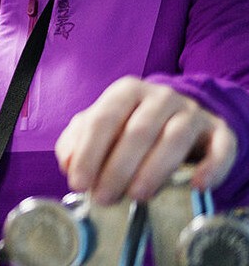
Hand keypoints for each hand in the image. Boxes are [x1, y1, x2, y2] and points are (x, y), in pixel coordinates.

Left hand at [55, 76, 236, 202]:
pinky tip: (198, 186)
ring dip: (154, 171)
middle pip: (138, 131)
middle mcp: (161, 96)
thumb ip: (78, 142)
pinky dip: (212, 167)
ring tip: (137, 197)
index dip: (89, 153)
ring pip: (174, 139)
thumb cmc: (132, 125)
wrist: (182, 118)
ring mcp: (193, 112)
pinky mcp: (220, 131)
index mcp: (126, 91)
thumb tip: (68, 164)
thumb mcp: (102, 127)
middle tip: (104, 198)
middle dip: (117, 168)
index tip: (78, 183)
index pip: (103, 120)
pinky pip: (221, 148)